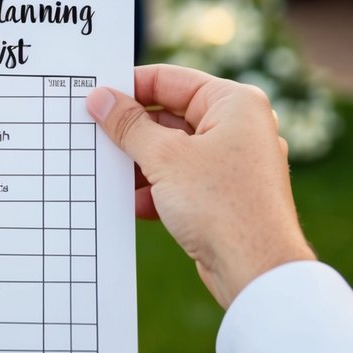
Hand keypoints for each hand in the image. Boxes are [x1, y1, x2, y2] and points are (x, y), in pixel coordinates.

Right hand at [87, 65, 315, 308]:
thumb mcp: (164, 158)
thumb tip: (100, 99)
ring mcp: (234, 162)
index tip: (95, 98)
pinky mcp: (226, 194)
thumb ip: (128, 125)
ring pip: (174, 151)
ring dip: (141, 164)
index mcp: (234, 102)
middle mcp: (239, 126)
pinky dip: (158, 189)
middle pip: (170, 116)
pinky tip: (134, 205)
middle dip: (133, 132)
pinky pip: (183, 179)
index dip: (129, 88)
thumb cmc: (221, 205)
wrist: (258, 273)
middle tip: (94, 137)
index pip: (170, 80)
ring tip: (110, 175)